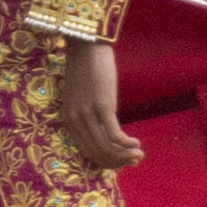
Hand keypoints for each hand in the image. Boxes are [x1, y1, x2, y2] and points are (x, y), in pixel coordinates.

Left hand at [57, 38, 142, 170]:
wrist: (86, 44)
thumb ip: (89, 113)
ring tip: (138, 154)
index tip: (121, 161)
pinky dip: (127, 144)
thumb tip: (107, 130)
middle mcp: (75, 120)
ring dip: (125, 156)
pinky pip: (115, 136)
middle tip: (134, 160)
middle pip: (97, 153)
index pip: (86, 152)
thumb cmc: (86, 67)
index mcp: (68, 119)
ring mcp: (88, 114)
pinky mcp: (102, 106)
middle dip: (118, 161)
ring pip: (106, 148)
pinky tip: (136, 142)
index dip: (106, 161)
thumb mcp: (82, 95)